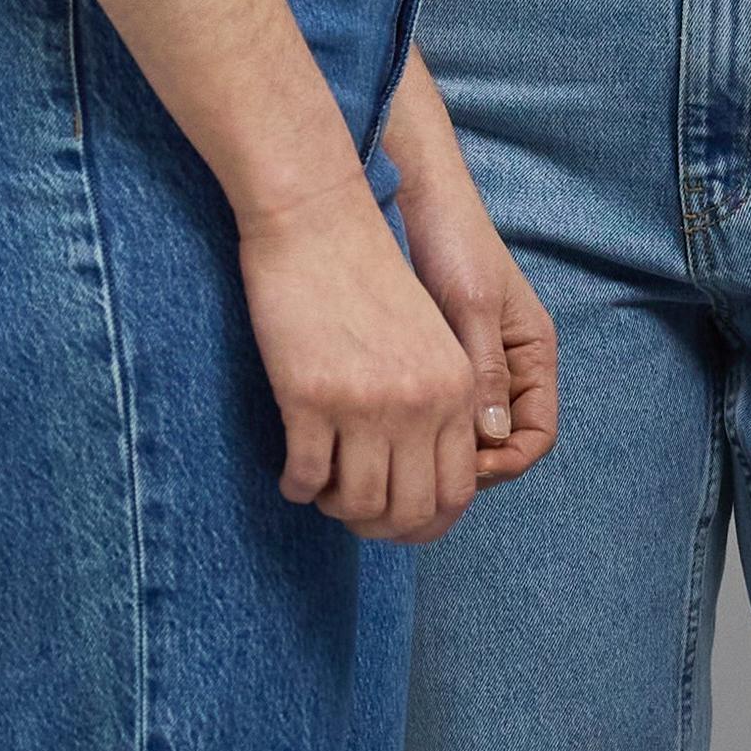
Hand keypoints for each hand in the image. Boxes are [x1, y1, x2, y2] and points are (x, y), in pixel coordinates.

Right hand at [242, 172, 494, 538]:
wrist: (318, 221)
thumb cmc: (368, 275)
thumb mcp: (430, 338)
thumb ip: (442, 402)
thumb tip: (429, 478)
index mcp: (456, 390)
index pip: (458, 492)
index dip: (427, 522)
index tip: (399, 519)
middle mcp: (419, 405)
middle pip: (411, 512)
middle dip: (382, 530)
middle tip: (356, 517)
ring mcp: (364, 405)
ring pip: (356, 504)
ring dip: (336, 510)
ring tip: (322, 492)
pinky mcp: (308, 398)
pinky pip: (305, 477)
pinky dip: (297, 487)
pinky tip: (292, 476)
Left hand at [384, 70, 558, 494]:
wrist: (416, 196)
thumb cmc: (452, 241)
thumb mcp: (471, 306)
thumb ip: (485, 370)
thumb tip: (491, 438)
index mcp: (533, 355)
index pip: (536, 435)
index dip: (506, 463)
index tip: (463, 468)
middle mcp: (509, 368)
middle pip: (500, 445)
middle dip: (467, 469)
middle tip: (419, 476)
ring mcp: (474, 365)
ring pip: (465, 434)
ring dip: (439, 455)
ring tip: (400, 462)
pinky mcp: (438, 361)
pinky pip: (438, 413)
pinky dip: (419, 431)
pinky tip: (387, 435)